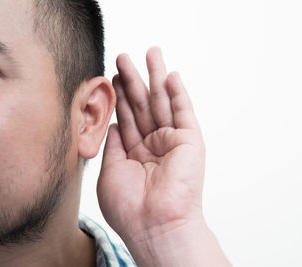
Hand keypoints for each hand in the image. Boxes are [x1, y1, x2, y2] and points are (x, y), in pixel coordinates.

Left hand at [97, 46, 205, 242]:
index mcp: (136, 154)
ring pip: (163, 103)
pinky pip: (183, 112)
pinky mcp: (190, 141)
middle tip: (124, 57)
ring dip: (155, 77)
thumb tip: (114, 124)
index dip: (120, 96)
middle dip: (134, 80)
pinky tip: (170, 75)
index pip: (128, 118)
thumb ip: (113, 145)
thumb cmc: (130, 208)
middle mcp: (155, 146)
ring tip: (149, 53)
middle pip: (144, 105)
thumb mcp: (110, 172)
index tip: (111, 76)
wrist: (154, 225)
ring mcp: (173, 142)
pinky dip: (178, 93)